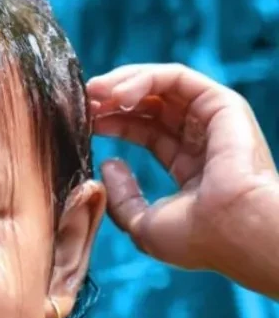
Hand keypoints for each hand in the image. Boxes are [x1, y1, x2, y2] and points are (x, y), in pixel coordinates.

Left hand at [88, 63, 278, 280]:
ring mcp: (213, 121)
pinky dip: (143, 79)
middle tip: (81, 102)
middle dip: (110, 100)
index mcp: (189, 167)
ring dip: (121, 84)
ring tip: (93, 93)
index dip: (111, 123)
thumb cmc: (197, 238)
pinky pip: (177, 78)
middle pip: (150, 105)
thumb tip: (109, 163)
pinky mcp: (222, 104)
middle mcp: (202, 140)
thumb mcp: (143, 226)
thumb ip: (122, 198)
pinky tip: (117, 95)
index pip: (144, 132)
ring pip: (161, 86)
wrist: (236, 232)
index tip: (81, 123)